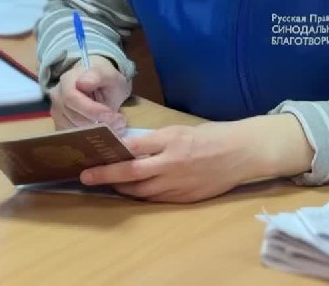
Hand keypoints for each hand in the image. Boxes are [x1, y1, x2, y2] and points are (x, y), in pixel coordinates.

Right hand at [49, 55, 129, 132]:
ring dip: (97, 131)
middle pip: (74, 117)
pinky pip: (74, 136)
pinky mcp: (60, 124)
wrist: (100, 85)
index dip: (92, 110)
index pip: (72, 98)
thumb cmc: (105, 79)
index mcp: (67, 80)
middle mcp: (57, 96)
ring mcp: (57, 111)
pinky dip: (91, 136)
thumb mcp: (109, 74)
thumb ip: (98, 76)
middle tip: (120, 123)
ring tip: (115, 126)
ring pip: (74, 129)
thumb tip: (82, 83)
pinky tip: (104, 130)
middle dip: (98, 123)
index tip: (113, 115)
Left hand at [78, 114, 313, 202]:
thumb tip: (127, 146)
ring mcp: (179, 184)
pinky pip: (157, 199)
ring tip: (106, 183)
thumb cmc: (209, 136)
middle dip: (106, 176)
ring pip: (141, 191)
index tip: (92, 154)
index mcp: (170, 141)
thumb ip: (154, 140)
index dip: (111, 153)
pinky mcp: (186, 198)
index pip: (133, 148)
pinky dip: (141, 195)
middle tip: (86, 176)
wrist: (241, 152)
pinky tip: (131, 191)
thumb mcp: (179, 130)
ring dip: (121, 188)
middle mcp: (172, 164)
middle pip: (132, 174)